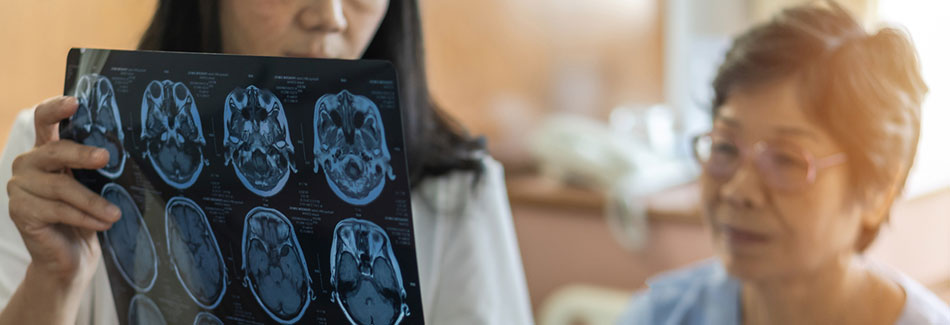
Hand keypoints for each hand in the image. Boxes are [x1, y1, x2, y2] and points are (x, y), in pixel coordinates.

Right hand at [7, 96, 120, 283]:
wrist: (71, 258)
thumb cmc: (86, 216)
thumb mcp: (94, 186)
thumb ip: (96, 167)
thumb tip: (122, 152)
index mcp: (46, 150)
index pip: (44, 120)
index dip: (56, 108)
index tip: (75, 102)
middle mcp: (28, 164)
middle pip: (53, 151)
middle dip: (81, 155)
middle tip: (106, 158)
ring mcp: (19, 187)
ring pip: (60, 187)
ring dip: (92, 202)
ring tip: (115, 214)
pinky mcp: (19, 211)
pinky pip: (57, 210)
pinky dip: (84, 218)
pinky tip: (103, 224)